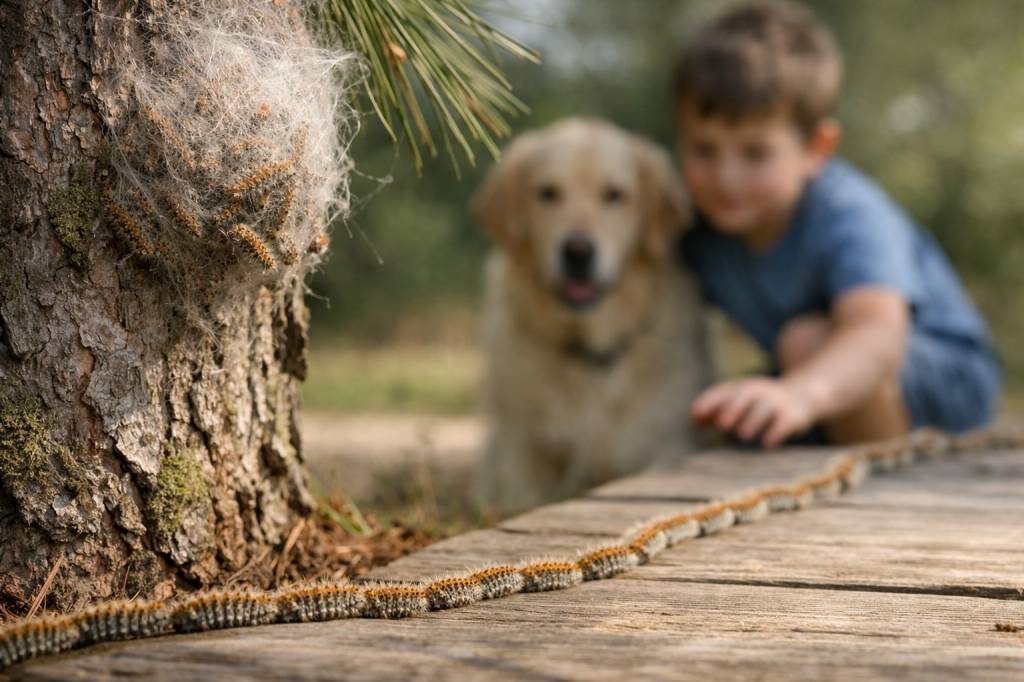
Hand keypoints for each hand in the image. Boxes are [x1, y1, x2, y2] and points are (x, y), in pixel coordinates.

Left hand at [691, 377, 815, 447]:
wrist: (803, 396)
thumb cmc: (760, 403)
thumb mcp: (740, 401)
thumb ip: (715, 410)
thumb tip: (694, 420)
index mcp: (744, 387)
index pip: (724, 391)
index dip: (710, 402)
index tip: (695, 414)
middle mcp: (760, 392)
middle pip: (745, 396)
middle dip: (732, 409)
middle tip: (721, 425)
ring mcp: (777, 403)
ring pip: (764, 409)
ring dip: (753, 421)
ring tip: (743, 434)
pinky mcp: (793, 417)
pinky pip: (784, 423)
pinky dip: (776, 432)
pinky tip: (767, 444)